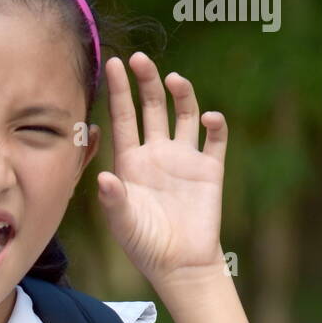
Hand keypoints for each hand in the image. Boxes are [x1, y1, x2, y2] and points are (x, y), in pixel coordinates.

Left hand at [98, 53, 226, 289]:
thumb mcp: (124, 225)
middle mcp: (157, 153)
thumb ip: (115, 201)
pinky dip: (215, 124)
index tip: (113, 63)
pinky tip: (209, 118)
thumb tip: (105, 179)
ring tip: (175, 80)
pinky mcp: (210, 169)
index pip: (123, 118)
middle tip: (140, 58)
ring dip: (182, 94)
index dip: (118, 91)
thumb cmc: (145, 246)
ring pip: (184, 114)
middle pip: (151, 107)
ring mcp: (184, 159)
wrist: (180, 264)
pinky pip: (215, 138)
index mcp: (131, 162)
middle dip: (146, 81)